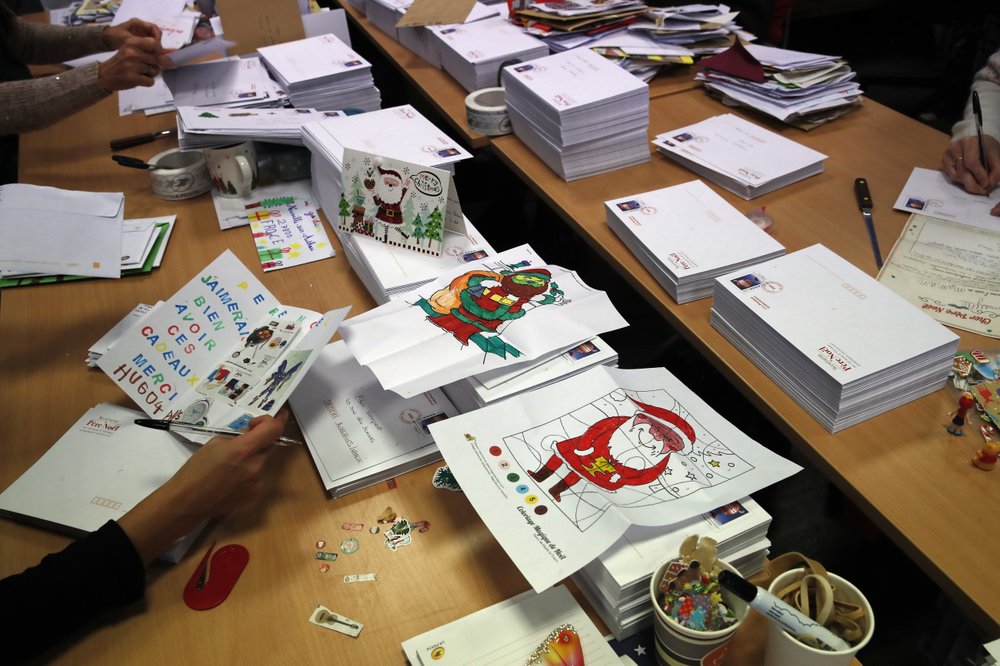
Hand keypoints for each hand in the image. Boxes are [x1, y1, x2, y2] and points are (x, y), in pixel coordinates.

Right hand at [96, 34, 164, 91]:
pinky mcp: (132, 78)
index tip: (154, 55)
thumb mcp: (132, 50)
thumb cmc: (122, 62)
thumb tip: (170, 57)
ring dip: (150, 74)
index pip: (155, 43)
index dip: (158, 51)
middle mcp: (132, 52)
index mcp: (131, 42)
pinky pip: (151, 81)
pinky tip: (137, 79)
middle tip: (143, 67)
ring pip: (155, 71)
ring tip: (139, 72)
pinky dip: (147, 82)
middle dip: (154, 65)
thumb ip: (149, 51)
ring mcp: (132, 65)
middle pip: (157, 59)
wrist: (105, 75)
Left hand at [101, 18, 161, 49]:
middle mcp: (141, 27)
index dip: (157, 37)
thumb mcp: (127, 39)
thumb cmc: (115, 37)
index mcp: (138, 23)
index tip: (157, 46)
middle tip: (156, 53)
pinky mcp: (139, 40)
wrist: (105, 40)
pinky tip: (149, 55)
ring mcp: (140, 33)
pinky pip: (148, 44)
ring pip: (153, 40)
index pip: (154, 28)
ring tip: (153, 55)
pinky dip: (150, 49)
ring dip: (154, 47)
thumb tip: (152, 47)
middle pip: (155, 34)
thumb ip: (140, 41)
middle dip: (157, 43)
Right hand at [118, 410, 289, 562]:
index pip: (273, 430)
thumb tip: (252, 433)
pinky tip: (232, 480)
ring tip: (231, 466)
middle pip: (269, 446)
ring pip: (262, 462)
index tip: (264, 420)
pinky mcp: (255, 495)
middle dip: (260, 440)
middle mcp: (255, 466)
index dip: (274, 420)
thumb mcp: (215, 444)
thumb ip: (238, 437)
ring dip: (253, 458)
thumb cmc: (196, 470)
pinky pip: (258, 478)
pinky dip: (249, 474)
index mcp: (243, 450)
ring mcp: (257, 483)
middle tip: (246, 440)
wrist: (187, 502)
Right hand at [942, 135, 999, 194]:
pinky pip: (950, 176)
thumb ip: (997, 169)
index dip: (979, 175)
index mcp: (969, 142)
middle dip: (972, 184)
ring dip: (966, 183)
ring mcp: (947, 155)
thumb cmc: (985, 146)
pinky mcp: (943, 161)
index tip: (986, 184)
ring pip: (955, 176)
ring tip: (976, 184)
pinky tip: (968, 178)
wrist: (975, 139)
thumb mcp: (996, 154)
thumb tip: (990, 184)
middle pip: (961, 172)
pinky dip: (960, 181)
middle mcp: (955, 147)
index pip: (971, 162)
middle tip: (981, 191)